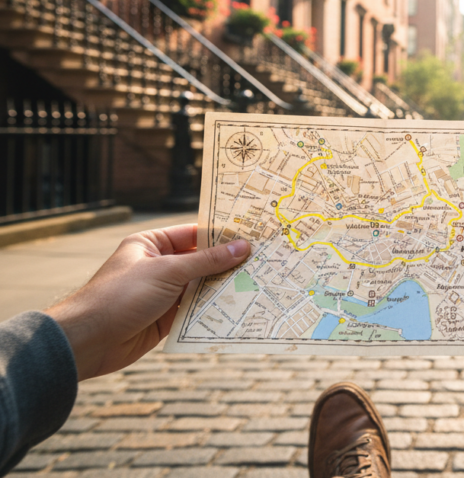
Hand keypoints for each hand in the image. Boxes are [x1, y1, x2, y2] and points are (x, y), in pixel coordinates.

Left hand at [45, 224, 248, 380]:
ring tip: (258, 283)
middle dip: (228, 263)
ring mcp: (164, 293)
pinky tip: (239, 307)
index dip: (222, 235)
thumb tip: (242, 247)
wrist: (89, 341)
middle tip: (263, 261)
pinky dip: (214, 309)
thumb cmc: (120, 296)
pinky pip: (196, 309)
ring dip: (224, 287)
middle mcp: (159, 266)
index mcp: (151, 244)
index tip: (252, 236)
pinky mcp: (167, 317)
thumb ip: (206, 261)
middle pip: (201, 261)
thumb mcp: (167, 272)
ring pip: (201, 286)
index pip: (194, 234)